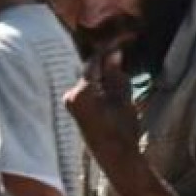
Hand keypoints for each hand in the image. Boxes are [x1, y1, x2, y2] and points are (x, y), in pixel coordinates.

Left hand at [64, 48, 141, 175]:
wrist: (116, 159)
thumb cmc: (122, 131)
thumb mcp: (123, 98)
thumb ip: (116, 74)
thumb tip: (113, 53)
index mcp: (81, 92)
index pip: (94, 61)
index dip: (110, 47)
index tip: (124, 37)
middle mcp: (70, 95)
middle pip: (91, 68)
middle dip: (107, 58)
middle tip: (125, 44)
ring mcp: (71, 103)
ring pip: (90, 78)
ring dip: (105, 70)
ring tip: (122, 62)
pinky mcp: (75, 109)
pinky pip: (89, 88)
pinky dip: (101, 82)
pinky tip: (114, 80)